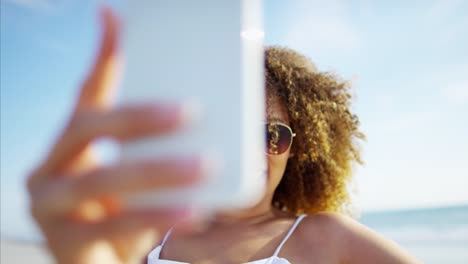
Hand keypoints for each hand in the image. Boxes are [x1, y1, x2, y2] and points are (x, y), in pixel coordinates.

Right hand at [27, 7, 203, 263]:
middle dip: (139, 116)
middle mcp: (50, 166)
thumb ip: (161, 151)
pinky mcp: (61, 240)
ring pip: (103, 176)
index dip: (102, 55)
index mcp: (72, 144)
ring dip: (160, 169)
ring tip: (207, 164)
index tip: (113, 16)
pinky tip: (195, 211)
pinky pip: (115, 224)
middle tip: (191, 110)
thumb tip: (211, 121)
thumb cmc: (125, 214)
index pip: (86, 92)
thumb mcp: (141, 179)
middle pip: (88, 127)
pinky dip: (158, 215)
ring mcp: (49, 203)